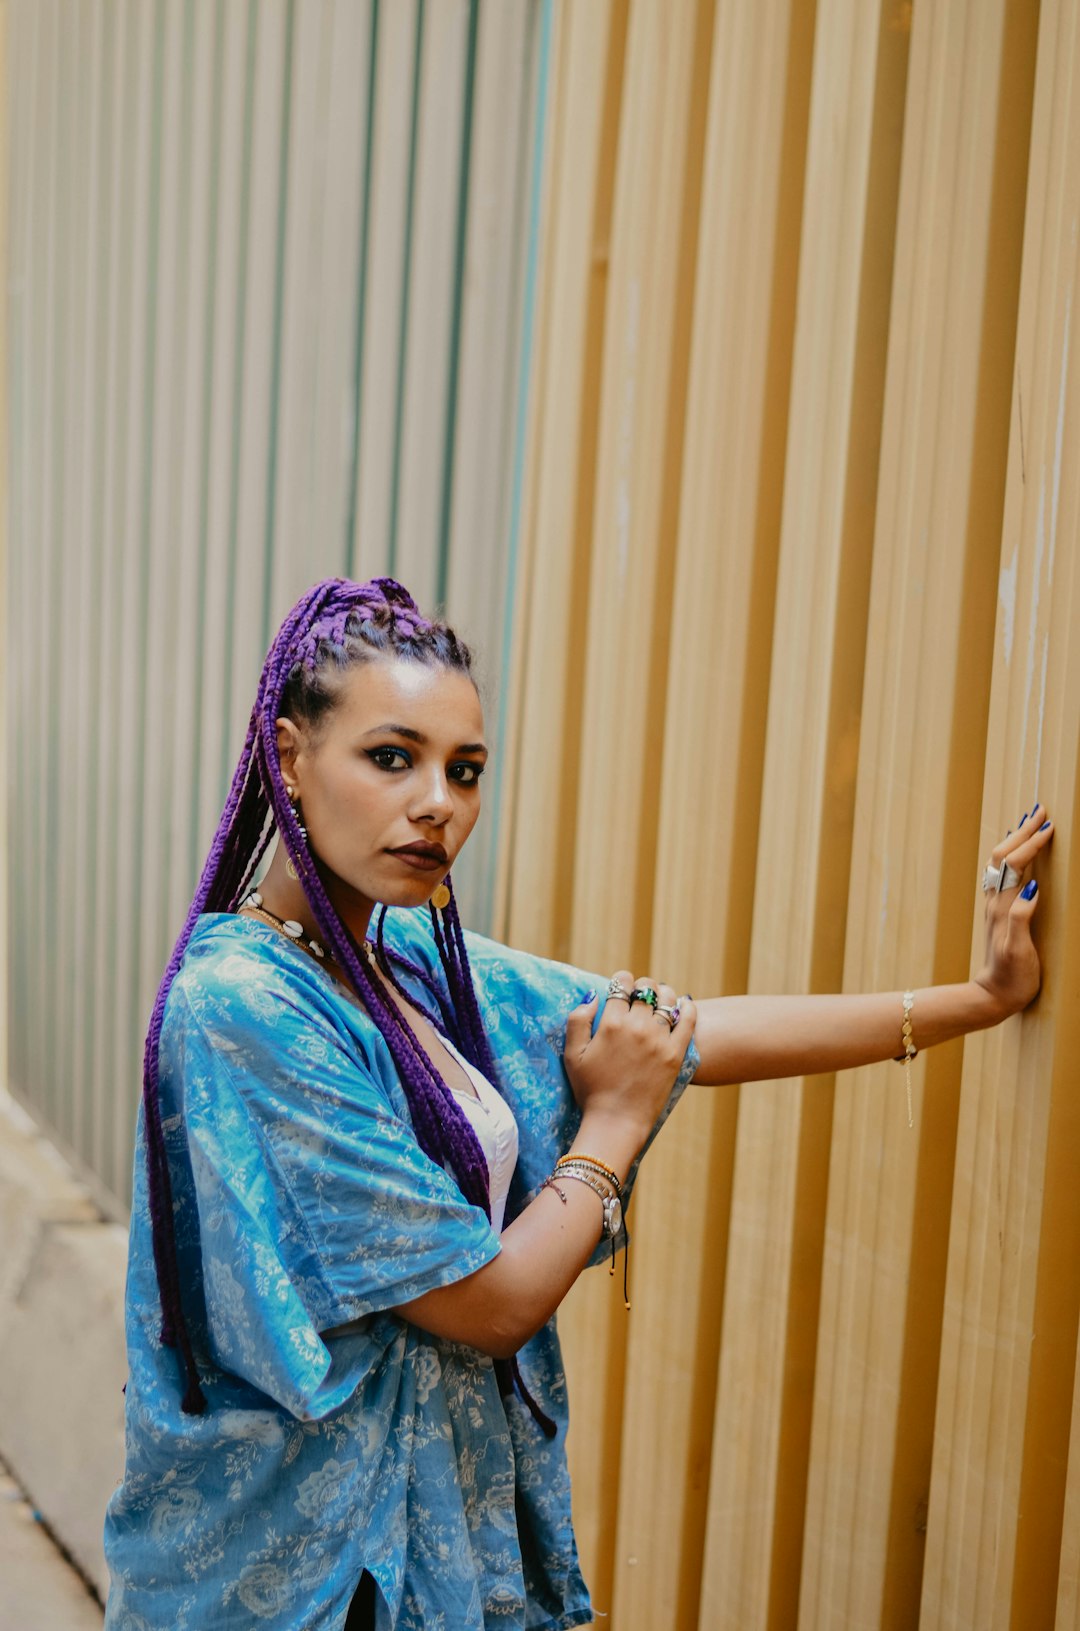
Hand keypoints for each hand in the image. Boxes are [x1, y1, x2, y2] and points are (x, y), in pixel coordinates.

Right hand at [563, 973, 696, 1143]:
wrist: (616, 1121)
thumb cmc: (591, 1090)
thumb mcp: (573, 1055)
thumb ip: (577, 1021)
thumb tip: (593, 996)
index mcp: (611, 1024)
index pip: (621, 984)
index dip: (621, 980)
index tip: (622, 985)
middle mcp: (637, 1026)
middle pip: (646, 988)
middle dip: (642, 986)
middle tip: (640, 995)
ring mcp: (659, 1039)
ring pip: (667, 999)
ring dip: (663, 993)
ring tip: (660, 999)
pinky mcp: (675, 1053)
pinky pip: (688, 1020)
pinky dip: (687, 1007)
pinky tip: (684, 1004)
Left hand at [974, 804, 1052, 1019]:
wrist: (992, 996)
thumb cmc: (1011, 977)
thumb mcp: (1019, 950)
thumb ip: (1022, 917)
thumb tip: (1032, 885)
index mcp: (1004, 907)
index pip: (1016, 864)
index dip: (1032, 843)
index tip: (1049, 825)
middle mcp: (996, 902)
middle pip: (1003, 856)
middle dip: (1022, 831)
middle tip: (1040, 810)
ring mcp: (996, 907)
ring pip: (1000, 863)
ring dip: (1015, 839)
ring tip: (1029, 822)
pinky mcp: (999, 914)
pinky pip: (1002, 875)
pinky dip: (1012, 857)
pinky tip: (1019, 855)